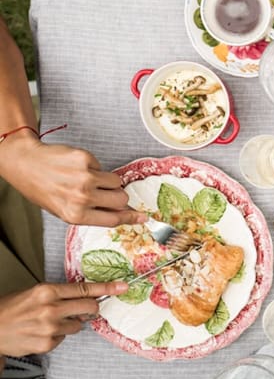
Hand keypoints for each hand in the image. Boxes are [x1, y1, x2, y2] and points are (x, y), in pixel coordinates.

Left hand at [0, 135, 144, 226]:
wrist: (26, 163)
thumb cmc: (43, 189)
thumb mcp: (65, 210)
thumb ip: (92, 213)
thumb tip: (122, 212)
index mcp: (76, 215)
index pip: (113, 219)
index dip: (131, 217)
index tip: (143, 217)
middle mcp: (82, 198)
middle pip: (121, 199)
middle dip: (118, 196)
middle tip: (105, 193)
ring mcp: (85, 178)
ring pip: (117, 181)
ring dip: (108, 181)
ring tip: (88, 179)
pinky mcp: (85, 159)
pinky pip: (103, 167)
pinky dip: (95, 167)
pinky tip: (78, 168)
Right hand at [0, 281, 126, 356]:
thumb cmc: (12, 308)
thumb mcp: (35, 293)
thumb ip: (60, 294)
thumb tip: (86, 297)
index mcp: (47, 291)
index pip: (85, 289)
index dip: (107, 288)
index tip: (123, 286)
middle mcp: (50, 308)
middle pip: (90, 308)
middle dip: (91, 310)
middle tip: (81, 311)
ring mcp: (49, 328)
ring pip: (78, 326)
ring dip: (69, 324)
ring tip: (48, 323)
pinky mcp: (47, 344)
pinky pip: (63, 339)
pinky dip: (56, 337)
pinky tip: (40, 333)